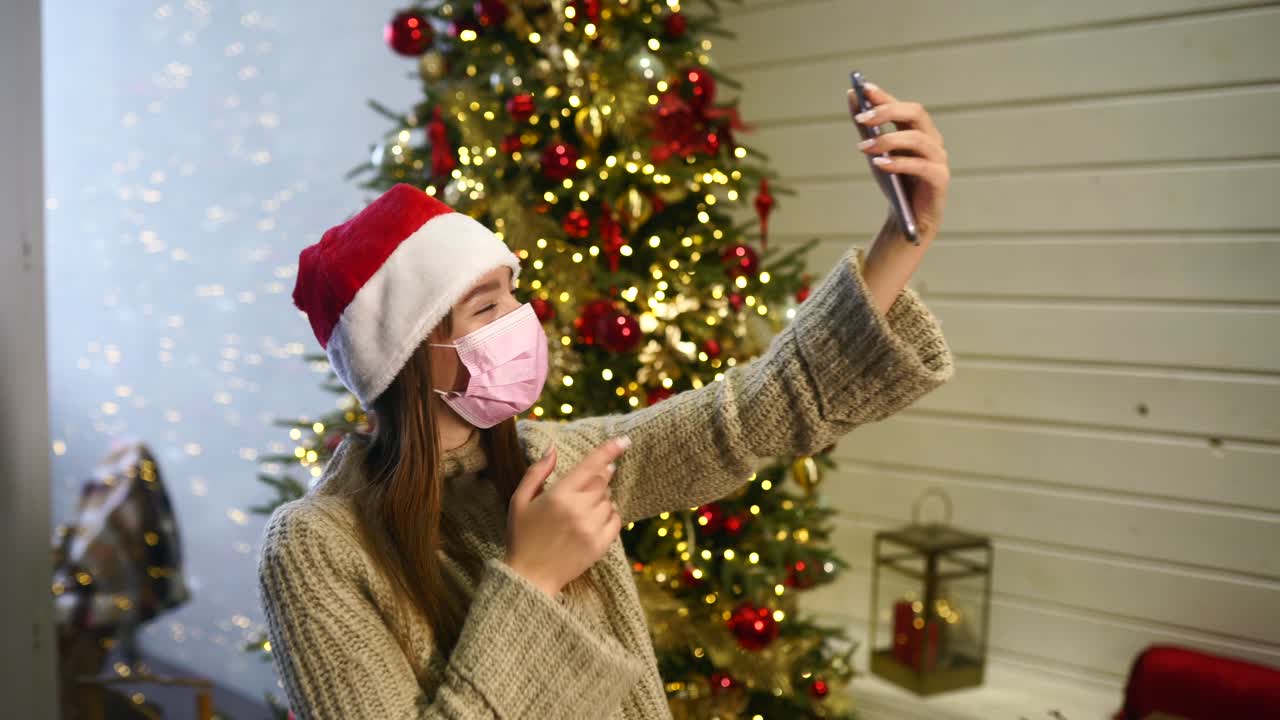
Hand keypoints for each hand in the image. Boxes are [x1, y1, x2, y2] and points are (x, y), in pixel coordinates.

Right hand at [503, 436, 630, 596]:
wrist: (530, 577)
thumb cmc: (522, 536)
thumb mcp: (520, 501)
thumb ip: (537, 472)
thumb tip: (552, 448)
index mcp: (558, 495)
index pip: (590, 465)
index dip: (609, 450)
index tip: (624, 440)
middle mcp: (578, 510)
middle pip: (602, 481)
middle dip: (599, 476)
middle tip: (587, 484)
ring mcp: (591, 528)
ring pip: (609, 500)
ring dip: (601, 499)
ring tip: (581, 510)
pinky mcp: (600, 545)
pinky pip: (616, 520)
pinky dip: (610, 515)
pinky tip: (594, 519)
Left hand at [848, 82, 949, 243]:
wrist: (908, 218)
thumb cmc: (895, 181)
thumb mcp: (876, 151)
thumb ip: (866, 126)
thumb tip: (851, 94)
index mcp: (917, 130)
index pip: (902, 106)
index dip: (884, 96)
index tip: (862, 88)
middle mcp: (931, 139)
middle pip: (916, 113)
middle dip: (888, 112)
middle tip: (862, 118)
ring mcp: (938, 158)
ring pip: (917, 139)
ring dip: (888, 140)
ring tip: (863, 148)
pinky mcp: (940, 179)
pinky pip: (921, 166)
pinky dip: (898, 163)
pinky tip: (878, 164)